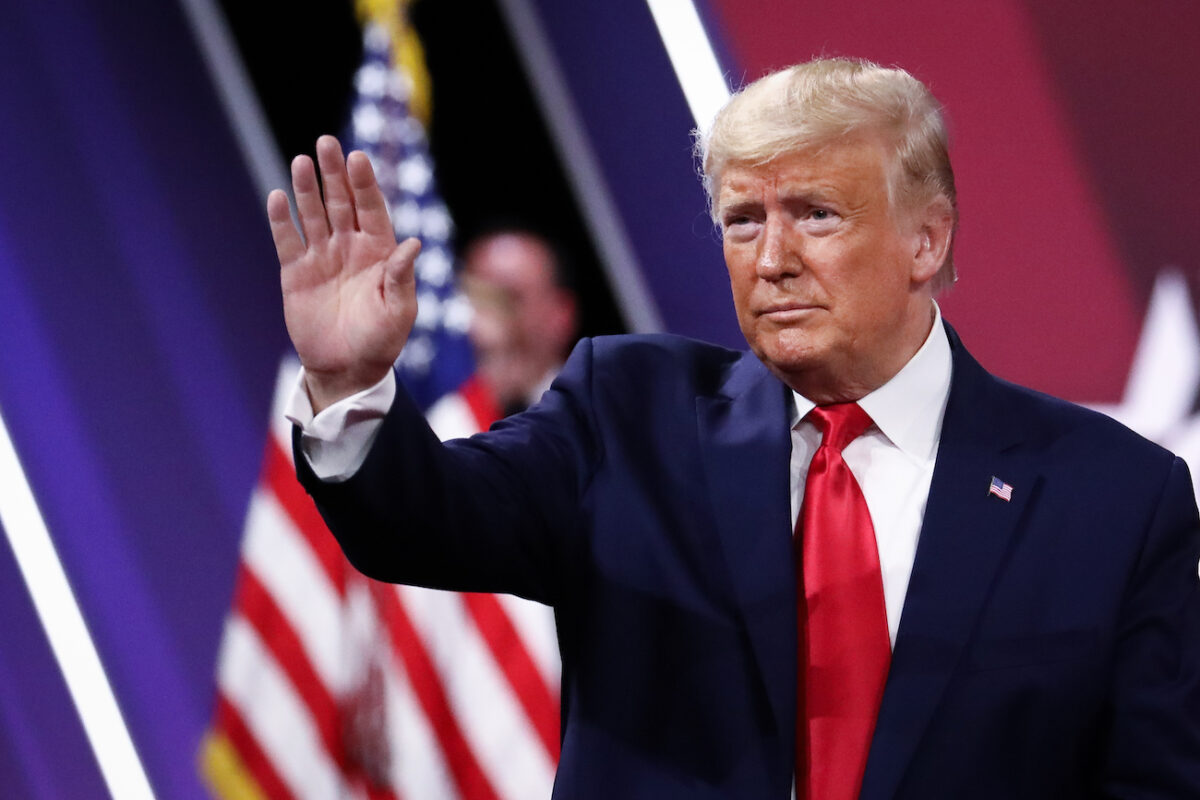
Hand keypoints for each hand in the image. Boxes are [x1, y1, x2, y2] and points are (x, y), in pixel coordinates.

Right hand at [268, 136, 419, 412]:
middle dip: (334, 173)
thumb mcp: (398, 311)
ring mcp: (322, 258)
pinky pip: (288, 241)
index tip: (358, 158)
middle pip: (341, 202)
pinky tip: (277, 197)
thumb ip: (401, 277)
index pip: (372, 208)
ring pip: (313, 215)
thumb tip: (414, 243)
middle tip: (326, 143)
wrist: (347, 369)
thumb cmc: (381, 341)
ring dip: (306, 189)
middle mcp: (350, 248)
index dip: (364, 184)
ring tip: (301, 161)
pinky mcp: (296, 273)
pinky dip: (282, 220)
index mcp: (379, 252)